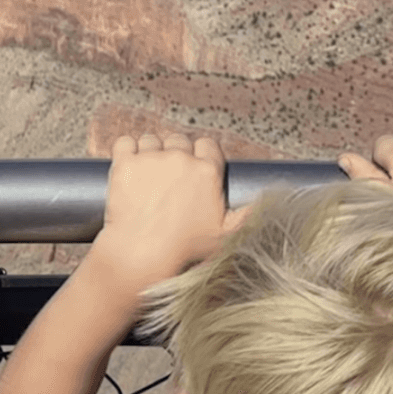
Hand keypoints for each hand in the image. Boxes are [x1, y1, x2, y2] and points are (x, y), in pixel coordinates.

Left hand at [89, 132, 250, 283]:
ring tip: (147, 175)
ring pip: (151, 140)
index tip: (194, 167)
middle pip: (178, 140)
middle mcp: (180, 158)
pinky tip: (129, 165)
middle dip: (174, 154)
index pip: (208, 145)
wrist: (143, 253)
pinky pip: (124, 142)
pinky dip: (125, 150)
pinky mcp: (125, 162)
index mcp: (207, 172)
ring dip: (150, 152)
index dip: (200, 155)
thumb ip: (246, 215)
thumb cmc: (185, 249)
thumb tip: (267, 203)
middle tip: (167, 177)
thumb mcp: (225, 234)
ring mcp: (151, 158)